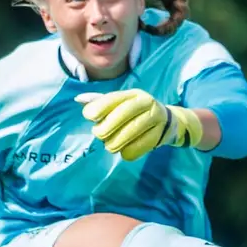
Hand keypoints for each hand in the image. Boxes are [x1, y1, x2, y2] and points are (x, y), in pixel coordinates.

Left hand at [78, 89, 203, 160]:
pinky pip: (139, 147)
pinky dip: (128, 152)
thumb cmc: (135, 113)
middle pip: (122, 115)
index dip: (99, 107)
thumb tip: (78, 99)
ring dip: (115, 142)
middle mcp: (146, 102)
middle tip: (99, 135)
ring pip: (130, 133)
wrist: (168, 122)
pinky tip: (125, 151)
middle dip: (106, 128)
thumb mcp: (120, 104)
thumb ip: (100, 102)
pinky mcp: (160, 135)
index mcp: (133, 94)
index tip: (89, 116)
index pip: (114, 98)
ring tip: (110, 145)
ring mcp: (155, 118)